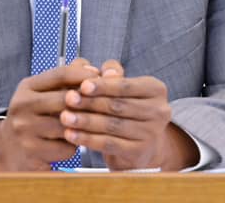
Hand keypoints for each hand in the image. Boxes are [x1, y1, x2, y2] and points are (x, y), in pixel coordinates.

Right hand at [0, 58, 99, 170]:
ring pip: (67, 125)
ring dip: (81, 126)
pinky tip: (69, 142)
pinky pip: (66, 148)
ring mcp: (25, 130)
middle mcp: (22, 106)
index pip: (60, 75)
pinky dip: (73, 146)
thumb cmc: (33, 116)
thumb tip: (92, 69)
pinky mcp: (32, 153)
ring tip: (83, 125)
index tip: (99, 77)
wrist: (7, 148)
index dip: (83, 75)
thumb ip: (66, 78)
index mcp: (27, 87)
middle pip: (65, 99)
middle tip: (102, 104)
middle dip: (86, 102)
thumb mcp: (42, 92)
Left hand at [60, 60, 197, 170]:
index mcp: (156, 89)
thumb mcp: (121, 87)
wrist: (138, 143)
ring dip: (85, 121)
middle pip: (118, 106)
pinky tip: (71, 135)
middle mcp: (159, 111)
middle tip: (68, 100)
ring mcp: (152, 133)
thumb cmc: (126, 107)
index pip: (126, 86)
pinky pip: (109, 144)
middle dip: (90, 103)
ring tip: (64, 117)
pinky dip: (88, 139)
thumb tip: (106, 71)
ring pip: (112, 125)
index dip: (103, 86)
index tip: (82, 85)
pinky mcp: (140, 152)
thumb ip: (112, 74)